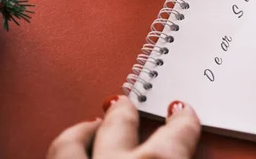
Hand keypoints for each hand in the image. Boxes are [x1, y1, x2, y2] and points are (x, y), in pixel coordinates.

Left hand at [47, 96, 200, 158]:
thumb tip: (192, 153)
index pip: (177, 135)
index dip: (182, 121)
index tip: (181, 111)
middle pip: (119, 128)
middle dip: (123, 112)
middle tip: (125, 101)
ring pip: (70, 144)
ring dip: (81, 131)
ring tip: (89, 124)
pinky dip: (63, 153)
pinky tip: (69, 156)